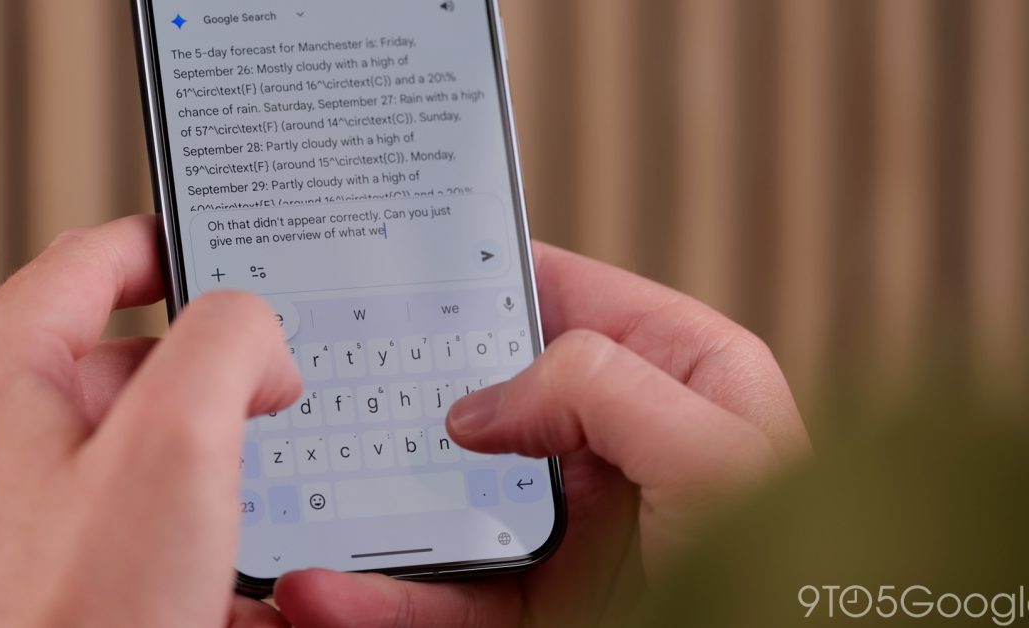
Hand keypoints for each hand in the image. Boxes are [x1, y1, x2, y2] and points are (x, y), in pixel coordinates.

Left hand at [0, 216, 299, 627]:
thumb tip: (251, 332)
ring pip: (113, 431)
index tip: (234, 259)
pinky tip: (211, 558)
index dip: (173, 248)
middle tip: (265, 404)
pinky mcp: (18, 564)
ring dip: (189, 447)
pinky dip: (166, 508)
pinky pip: (105, 502)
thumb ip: (226, 342)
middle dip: (200, 372)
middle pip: (112, 351)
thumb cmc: (84, 623)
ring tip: (240, 495)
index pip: (89, 258)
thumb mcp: (181, 447)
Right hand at [274, 244, 810, 626]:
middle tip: (316, 369)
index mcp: (671, 371)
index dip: (482, 271)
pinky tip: (325, 593)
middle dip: (403, 386)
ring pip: (449, 499)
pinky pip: (448, 596)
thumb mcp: (713, 448)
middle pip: (484, 394)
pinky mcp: (542, 601)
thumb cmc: (794, 565)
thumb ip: (600, 386)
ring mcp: (572, 525)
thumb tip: (477, 408)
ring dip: (371, 504)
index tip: (398, 260)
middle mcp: (612, 439)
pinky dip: (384, 598)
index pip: (560, 295)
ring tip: (296, 499)